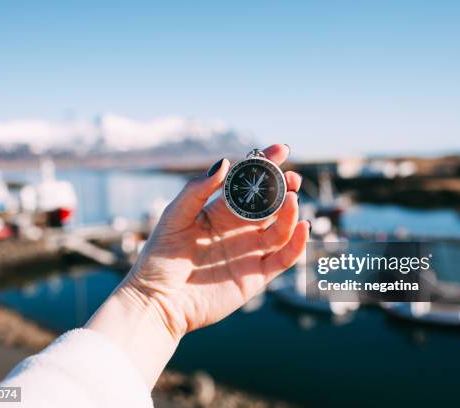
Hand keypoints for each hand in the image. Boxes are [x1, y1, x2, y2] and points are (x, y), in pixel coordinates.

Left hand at [86, 144, 308, 387]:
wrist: (158, 302)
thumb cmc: (158, 259)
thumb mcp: (174, 217)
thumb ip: (197, 190)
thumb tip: (225, 163)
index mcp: (220, 211)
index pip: (248, 184)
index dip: (265, 165)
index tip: (281, 150)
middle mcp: (239, 229)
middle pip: (271, 204)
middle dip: (284, 188)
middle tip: (291, 178)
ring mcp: (249, 252)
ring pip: (281, 228)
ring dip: (290, 213)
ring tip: (292, 200)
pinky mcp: (257, 276)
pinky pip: (284, 258)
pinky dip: (297, 244)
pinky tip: (302, 227)